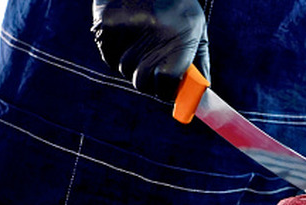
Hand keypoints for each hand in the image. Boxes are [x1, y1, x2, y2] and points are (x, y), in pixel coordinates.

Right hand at [91, 0, 208, 100]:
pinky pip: (108, 56)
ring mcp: (126, 30)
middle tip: (153, 72)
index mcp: (179, 38)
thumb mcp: (196, 29)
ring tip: (142, 43)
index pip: (167, 82)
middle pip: (142, 82)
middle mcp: (152, 35)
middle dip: (148, 82)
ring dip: (132, 64)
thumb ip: (199, 63)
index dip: (167, 91)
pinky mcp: (105, 24)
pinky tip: (128, 36)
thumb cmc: (178, 4)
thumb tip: (200, 95)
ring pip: (123, 69)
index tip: (168, 90)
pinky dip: (116, 53)